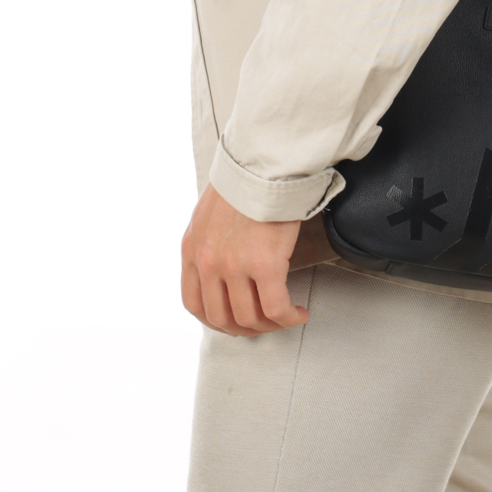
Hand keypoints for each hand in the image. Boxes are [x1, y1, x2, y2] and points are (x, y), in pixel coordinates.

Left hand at [180, 184, 309, 336]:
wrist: (264, 163)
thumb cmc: (244, 182)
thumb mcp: (209, 215)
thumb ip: (209, 244)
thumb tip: (223, 267)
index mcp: (192, 250)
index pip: (195, 304)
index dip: (217, 321)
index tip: (236, 321)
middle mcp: (208, 262)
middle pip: (222, 318)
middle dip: (246, 329)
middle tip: (265, 323)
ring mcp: (234, 266)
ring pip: (250, 318)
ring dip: (271, 325)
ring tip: (287, 316)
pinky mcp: (264, 264)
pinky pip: (276, 308)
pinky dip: (289, 317)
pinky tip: (299, 312)